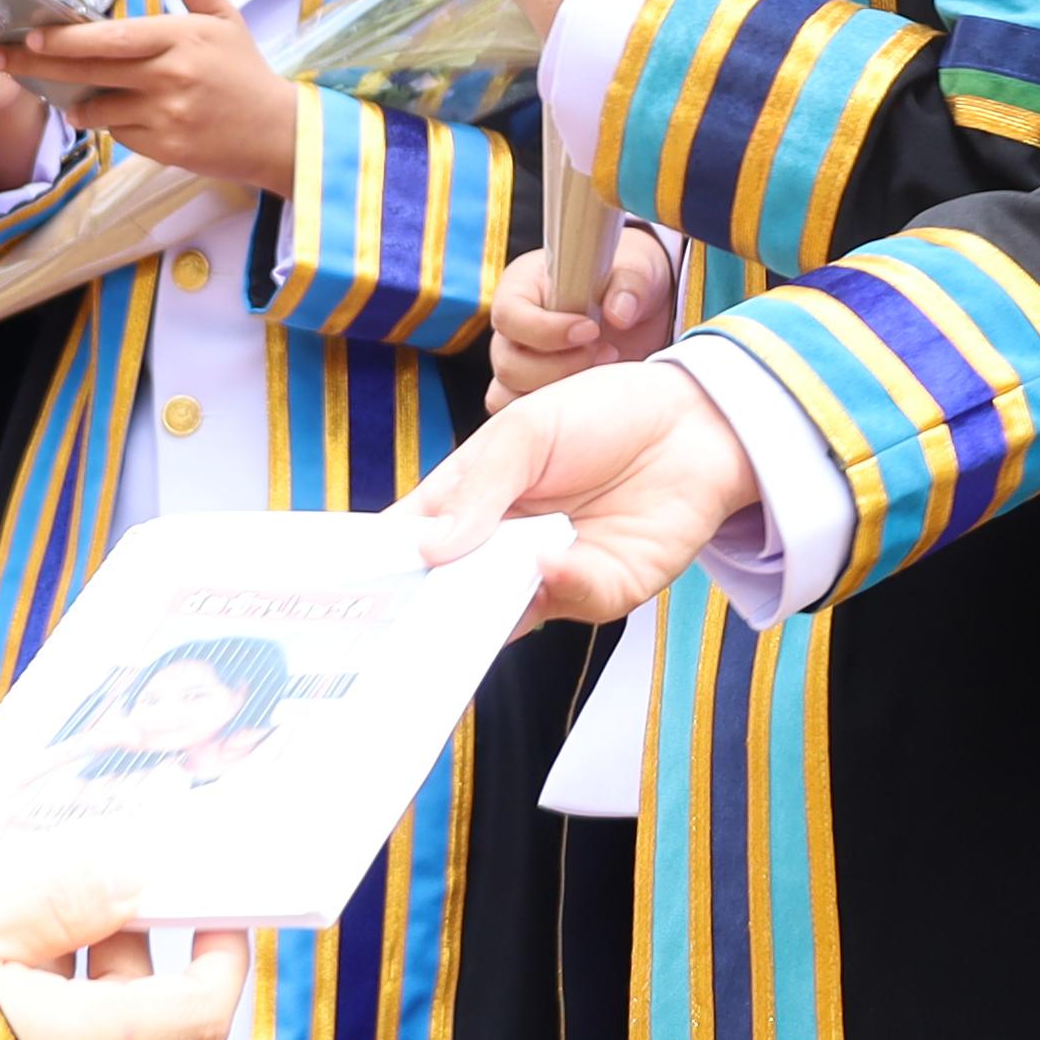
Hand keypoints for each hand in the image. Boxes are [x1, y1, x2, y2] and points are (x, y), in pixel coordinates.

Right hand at [0, 842, 249, 1039]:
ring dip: (45, 969)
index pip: (198, 1013)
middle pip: (128, 1009)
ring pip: (69, 1030)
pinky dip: (5, 1010)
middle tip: (54, 874)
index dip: (220, 953)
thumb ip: (66, 892)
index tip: (210, 900)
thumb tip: (140, 876)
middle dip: (105, 938)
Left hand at [20, 0, 302, 196]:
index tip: (29, 36)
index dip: (65, 39)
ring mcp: (165, 117)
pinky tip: (109, 113)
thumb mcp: (224, 15)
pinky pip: (117, 135)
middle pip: (90, 72)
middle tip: (1, 60)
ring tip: (62, 91)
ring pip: (97, 109)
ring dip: (74, 101)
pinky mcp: (164, 149)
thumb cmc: (246, 70)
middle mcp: (168, 79)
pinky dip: (108, 124)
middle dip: (39, 67)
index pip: (110, 38)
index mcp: (179, 39)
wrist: (279, 133)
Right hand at [405, 359, 754, 624]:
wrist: (691, 419)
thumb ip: (479, 488)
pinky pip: (571, 600)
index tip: (347, 592)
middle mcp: (503, 549)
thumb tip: (430, 549)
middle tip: (395, 625)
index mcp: (469, 503)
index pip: (412, 544)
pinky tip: (548, 560)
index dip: (380, 569)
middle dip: (425, 611)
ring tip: (462, 602)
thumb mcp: (525, 432)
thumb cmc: (600, 413)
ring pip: (504, 613)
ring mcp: (550, 576)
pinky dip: (558, 584)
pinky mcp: (604, 591)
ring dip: (486, 610)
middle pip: (450, 593)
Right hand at [490, 220, 678, 407]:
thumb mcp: (638, 268)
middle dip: (559, 367)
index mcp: (523, 287)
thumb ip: (631, 284)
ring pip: (511, 395)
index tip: (591, 330)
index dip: (545, 330)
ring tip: (604, 374)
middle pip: (508, 363)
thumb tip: (619, 314)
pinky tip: (592, 401)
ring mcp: (521, 365)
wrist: (644, 308)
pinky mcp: (535, 392)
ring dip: (558, 393)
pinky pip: (523, 414)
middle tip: (608, 352)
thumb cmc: (629, 278)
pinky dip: (553, 418)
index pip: (509, 315)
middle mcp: (514, 329)